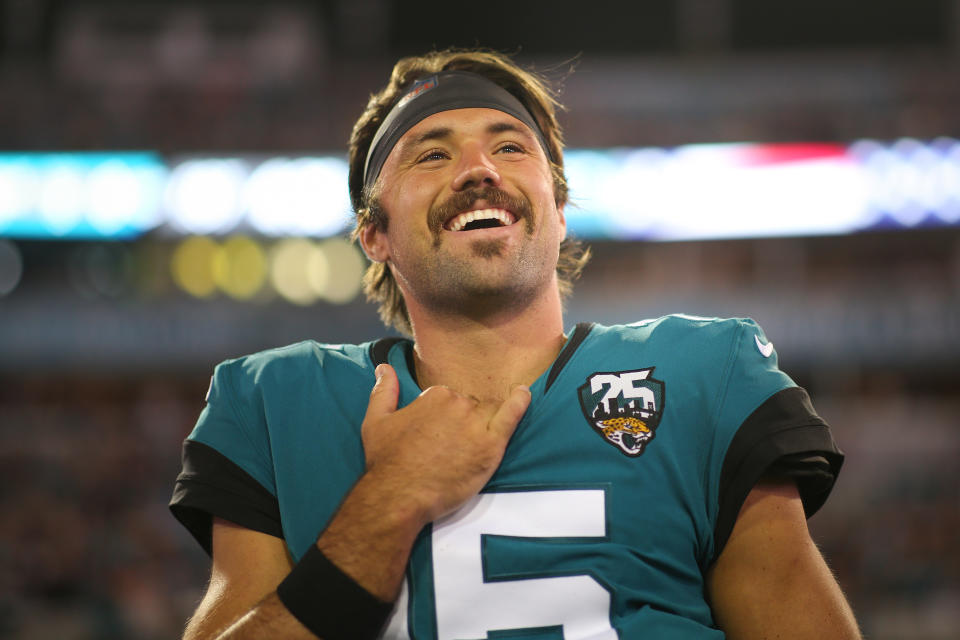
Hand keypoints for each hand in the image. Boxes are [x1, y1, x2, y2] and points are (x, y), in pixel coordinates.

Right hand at [361, 364, 530, 523]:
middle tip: (448, 449)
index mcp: (436, 395)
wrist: (399, 495)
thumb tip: (383, 367)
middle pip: (471, 406)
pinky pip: (511, 416)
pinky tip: (525, 394)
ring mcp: (477, 424)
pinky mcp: (491, 446)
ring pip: (489, 414)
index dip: (443, 419)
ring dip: (484, 423)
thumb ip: (383, 391)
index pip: (449, 398)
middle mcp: (459, 404)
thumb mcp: (375, 421)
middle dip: (463, 422)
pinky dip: (520, 403)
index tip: (434, 437)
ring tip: (473, 442)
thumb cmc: (386, 461)